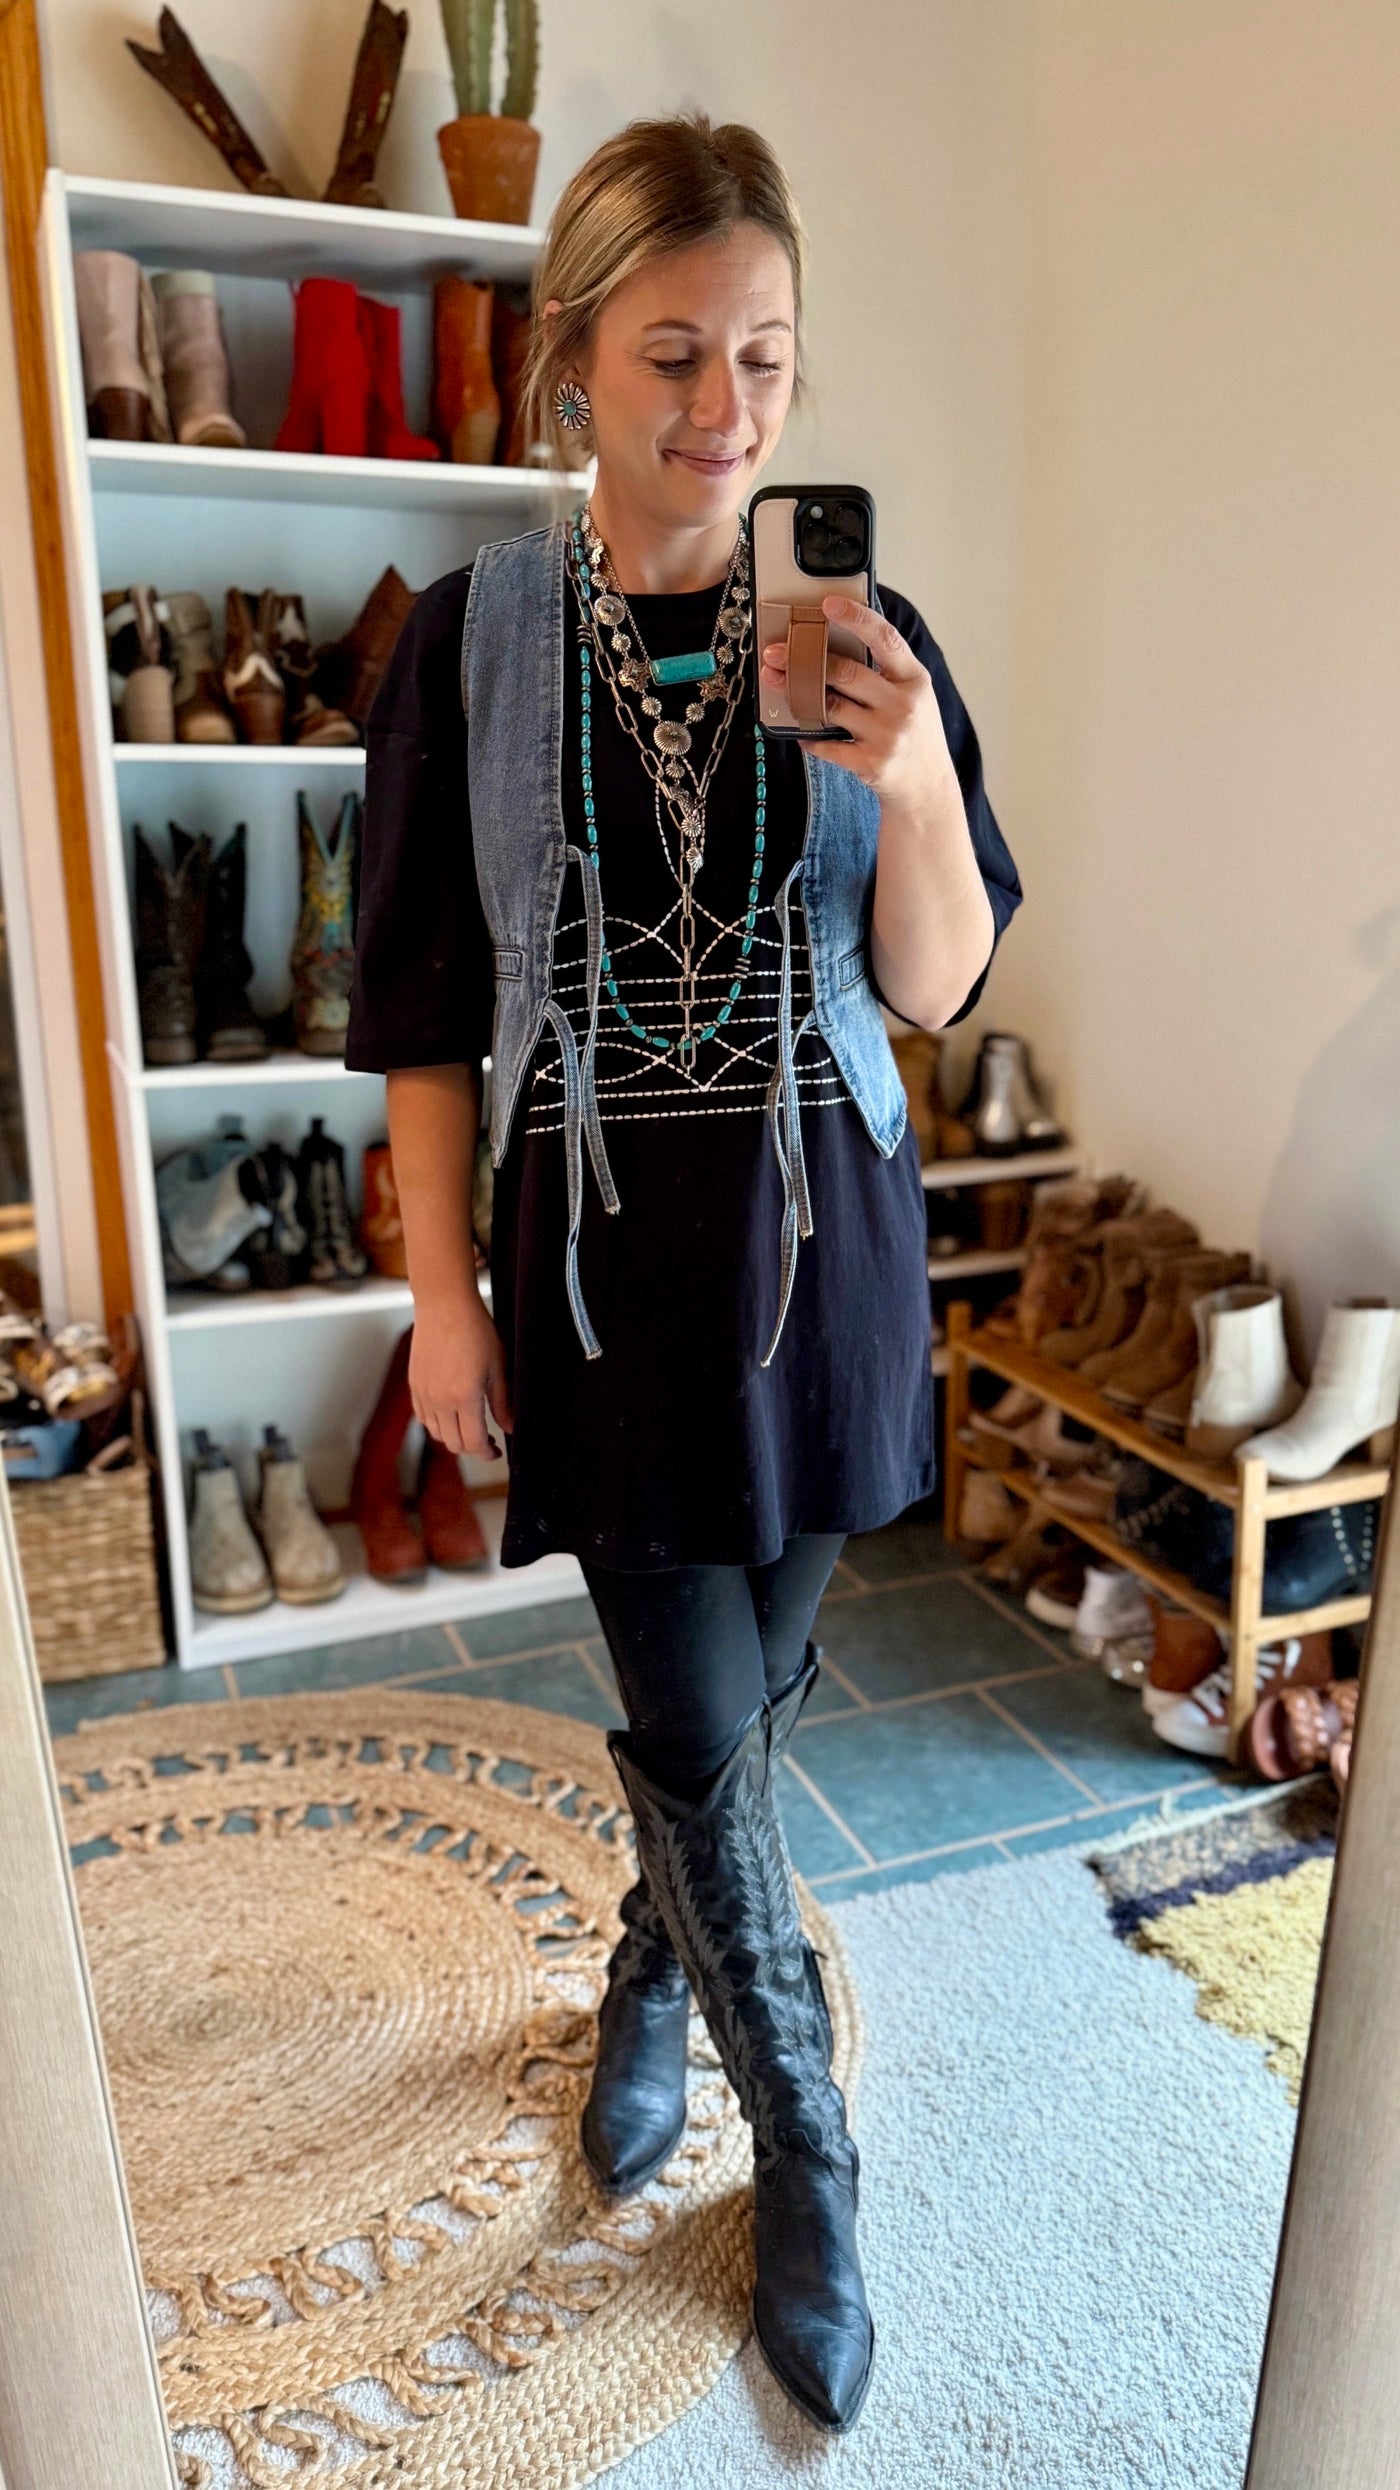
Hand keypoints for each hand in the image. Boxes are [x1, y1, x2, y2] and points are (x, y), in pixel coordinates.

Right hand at [409, 1291, 513, 1460]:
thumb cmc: (475, 1330)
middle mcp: (440, 1400)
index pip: (473, 1443)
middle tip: (487, 1439)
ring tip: (470, 1425)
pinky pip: (423, 1418)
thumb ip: (502, 1401)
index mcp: (464, 1397)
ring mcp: (424, 1394)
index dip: (487, 1453)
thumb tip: (510, 1427)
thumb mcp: (498, 1366)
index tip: (496, 1451)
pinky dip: (437, 1423)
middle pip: (454, 1444)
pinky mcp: (414, 1385)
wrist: (444, 1305)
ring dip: (454, 1436)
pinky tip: (451, 1413)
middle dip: (472, 1448)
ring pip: (437, 1434)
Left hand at [760, 595, 955, 810]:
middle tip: (776, 653)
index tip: (828, 604)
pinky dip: (809, 737)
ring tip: (776, 683)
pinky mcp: (870, 764)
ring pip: (831, 706)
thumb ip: (885, 670)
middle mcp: (903, 706)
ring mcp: (887, 736)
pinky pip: (827, 745)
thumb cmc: (913, 733)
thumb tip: (839, 636)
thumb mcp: (913, 695)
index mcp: (914, 680)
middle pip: (847, 673)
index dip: (857, 618)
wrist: (927, 788)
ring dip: (797, 694)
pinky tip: (800, 730)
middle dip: (805, 660)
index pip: (885, 639)